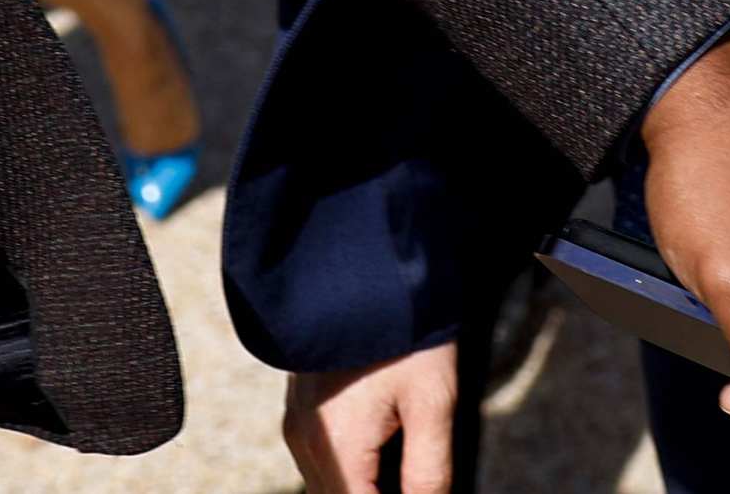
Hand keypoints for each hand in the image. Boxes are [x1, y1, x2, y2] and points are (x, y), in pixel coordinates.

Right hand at [286, 344, 460, 493]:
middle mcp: (306, 440)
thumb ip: (430, 472)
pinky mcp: (299, 405)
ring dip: (361, 485)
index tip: (422, 490)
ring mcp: (297, 421)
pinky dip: (350, 467)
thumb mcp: (433, 403)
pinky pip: (320, 457)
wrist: (368, 259)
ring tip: (402, 461)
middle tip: (417, 476)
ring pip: (327, 485)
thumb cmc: (406, 330)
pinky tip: (385, 447)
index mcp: (337, 447)